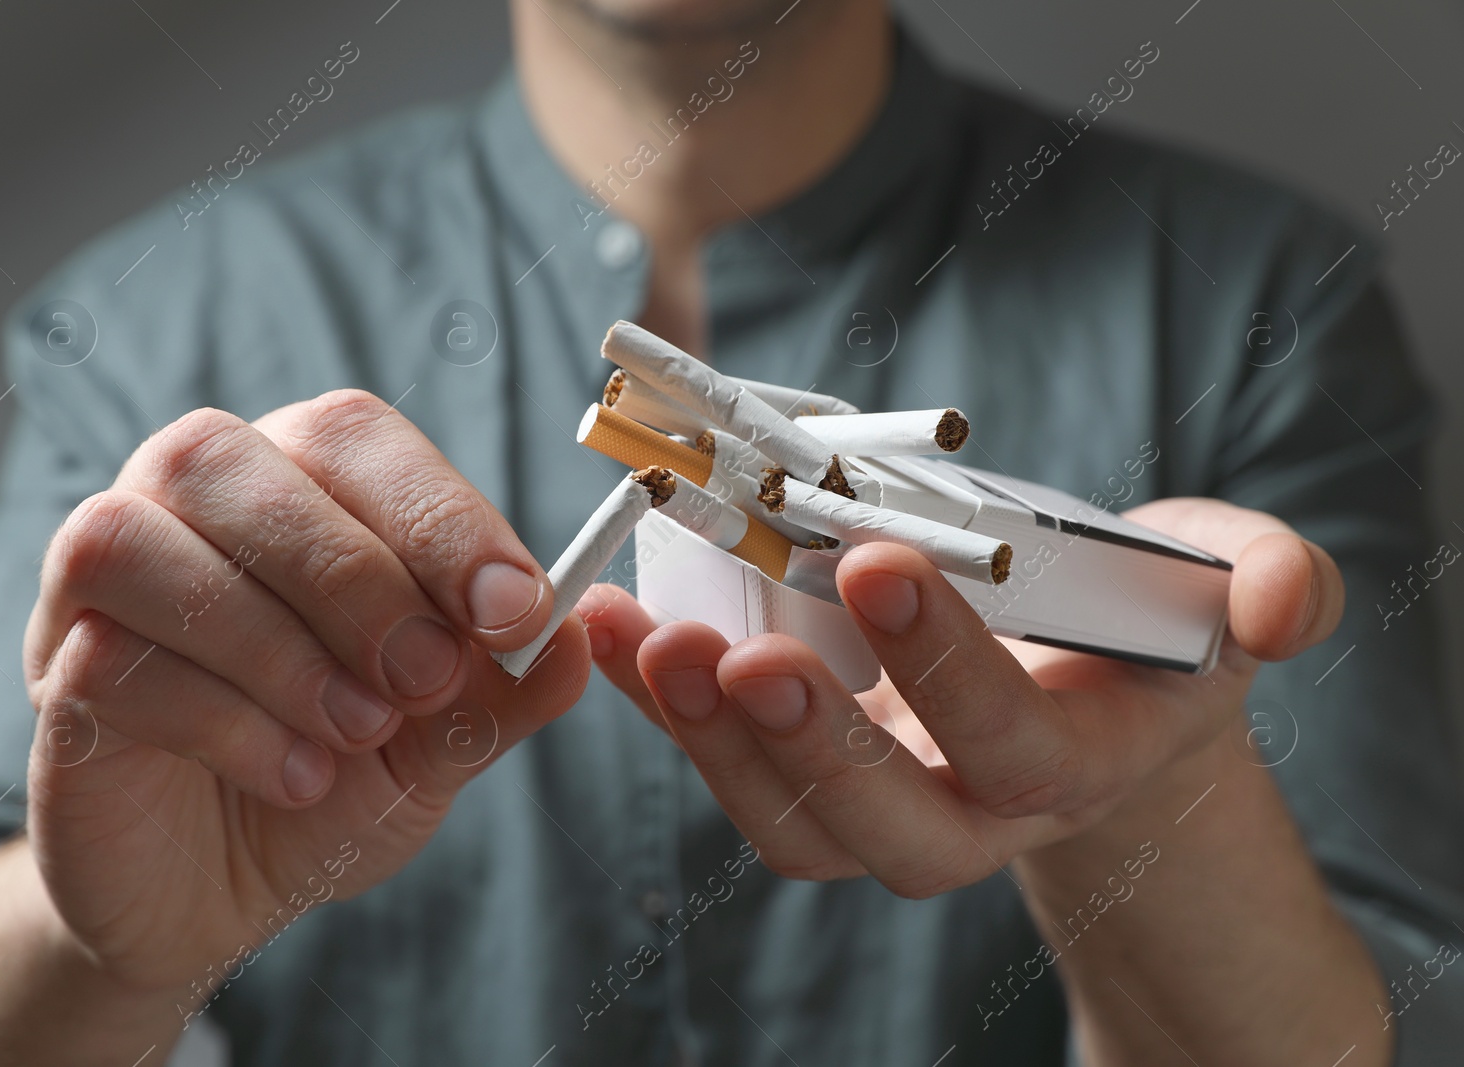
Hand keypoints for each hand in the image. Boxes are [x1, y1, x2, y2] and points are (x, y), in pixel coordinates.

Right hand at [22, 391, 587, 994]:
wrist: (221, 890)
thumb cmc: (332, 778)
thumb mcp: (442, 738)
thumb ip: (504, 686)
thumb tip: (580, 638)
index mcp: (293, 483)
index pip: (351, 435)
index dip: (438, 513)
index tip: (515, 609)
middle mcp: (183, 504)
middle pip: (237, 463)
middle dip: (356, 577)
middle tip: (428, 680)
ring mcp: (99, 586)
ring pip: (142, 541)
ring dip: (275, 645)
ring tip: (361, 732)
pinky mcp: (55, 676)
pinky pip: (107, 659)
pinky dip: (223, 722)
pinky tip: (296, 775)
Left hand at [580, 497, 1341, 893]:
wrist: (1078, 675)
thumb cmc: (1141, 624)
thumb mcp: (1218, 589)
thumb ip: (1270, 585)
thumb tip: (1283, 610)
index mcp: (1071, 764)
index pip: (1010, 743)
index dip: (947, 670)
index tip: (880, 561)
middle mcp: (966, 812)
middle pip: (885, 825)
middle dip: (813, 748)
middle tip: (743, 654)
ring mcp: (874, 803)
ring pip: (787, 824)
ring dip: (708, 737)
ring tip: (645, 641)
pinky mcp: (801, 768)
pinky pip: (723, 759)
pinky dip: (657, 701)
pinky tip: (603, 624)